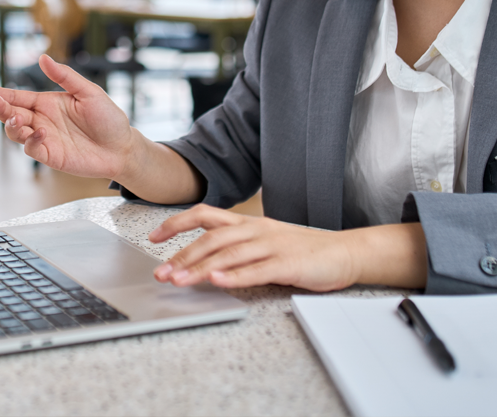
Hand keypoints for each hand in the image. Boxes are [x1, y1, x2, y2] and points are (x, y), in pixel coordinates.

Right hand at [0, 54, 134, 179]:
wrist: (122, 147)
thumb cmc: (108, 118)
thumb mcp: (89, 92)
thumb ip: (65, 76)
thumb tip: (43, 58)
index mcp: (46, 102)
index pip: (14, 95)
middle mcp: (40, 120)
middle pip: (10, 113)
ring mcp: (44, 138)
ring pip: (15, 131)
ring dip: (11, 124)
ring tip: (16, 117)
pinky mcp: (50, 156)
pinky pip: (32, 149)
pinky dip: (30, 141)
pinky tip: (38, 133)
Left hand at [149, 204, 427, 291]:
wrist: (343, 252)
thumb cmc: (301, 250)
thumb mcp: (263, 242)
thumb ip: (236, 246)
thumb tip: (201, 260)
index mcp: (247, 223)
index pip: (204, 215)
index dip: (177, 223)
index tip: (153, 236)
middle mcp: (255, 229)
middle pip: (210, 238)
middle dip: (182, 255)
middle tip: (161, 273)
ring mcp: (271, 245)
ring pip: (228, 253)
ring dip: (200, 268)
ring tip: (179, 281)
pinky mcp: (287, 263)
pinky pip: (256, 269)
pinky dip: (234, 276)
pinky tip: (218, 282)